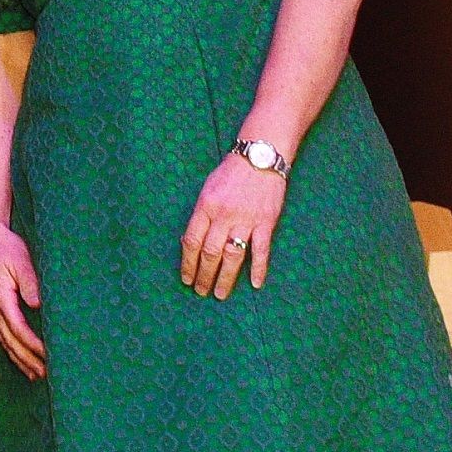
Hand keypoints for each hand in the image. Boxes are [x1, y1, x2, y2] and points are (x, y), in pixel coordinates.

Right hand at [0, 212, 47, 381]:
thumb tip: (37, 304)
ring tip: (37, 376)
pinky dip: (14, 351)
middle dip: (28, 360)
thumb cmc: (6, 248)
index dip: (33, 344)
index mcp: (1, 298)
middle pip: (12, 341)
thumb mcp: (20, 259)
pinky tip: (22, 360)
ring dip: (21, 360)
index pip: (18, 328)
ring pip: (7, 342)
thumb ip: (29, 282)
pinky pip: (5, 335)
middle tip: (46, 375)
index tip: (48, 355)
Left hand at [180, 150, 286, 298]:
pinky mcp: (266, 222)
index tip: (186, 279)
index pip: (191, 241)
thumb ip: (200, 215)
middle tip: (201, 292)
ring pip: (232, 256)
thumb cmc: (230, 174)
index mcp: (205, 206)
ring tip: (219, 294)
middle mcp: (223, 215)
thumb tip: (190, 243)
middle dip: (203, 276)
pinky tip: (256, 284)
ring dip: (225, 278)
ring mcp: (246, 220)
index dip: (187, 263)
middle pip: (210, 253)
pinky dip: (258, 268)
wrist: (260, 158)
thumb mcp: (207, 190)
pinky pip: (261, 250)